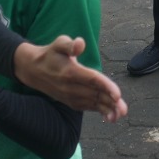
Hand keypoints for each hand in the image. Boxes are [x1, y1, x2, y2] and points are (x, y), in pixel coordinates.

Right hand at [12, 37, 126, 120]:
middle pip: (94, 94)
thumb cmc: (51, 54)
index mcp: (71, 71)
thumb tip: (80, 43)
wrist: (34, 70)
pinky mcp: (70, 101)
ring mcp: (70, 96)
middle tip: (124, 109)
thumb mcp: (58, 43)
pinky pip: (87, 107)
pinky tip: (111, 116)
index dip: (105, 86)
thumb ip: (70, 44)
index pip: (91, 80)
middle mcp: (71, 86)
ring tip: (121, 114)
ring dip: (107, 109)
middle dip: (110, 102)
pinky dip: (99, 111)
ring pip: (92, 103)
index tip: (118, 95)